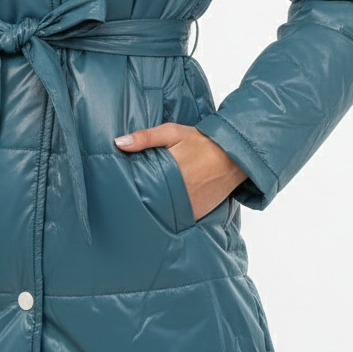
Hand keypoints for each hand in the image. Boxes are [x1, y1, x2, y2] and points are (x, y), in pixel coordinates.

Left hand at [114, 122, 247, 220]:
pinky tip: (163, 209)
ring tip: (144, 206)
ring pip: (164, 214)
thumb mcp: (172, 132)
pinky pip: (179, 219)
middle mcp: (180, 194)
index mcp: (169, 174)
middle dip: (140, 202)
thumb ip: (145, 137)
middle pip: (151, 204)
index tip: (118, 191)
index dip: (129, 190)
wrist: (234, 155)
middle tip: (126, 200)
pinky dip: (171, 216)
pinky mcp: (198, 213)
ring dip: (155, 210)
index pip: (141, 188)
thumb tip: (119, 143)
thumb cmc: (201, 141)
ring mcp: (189, 206)